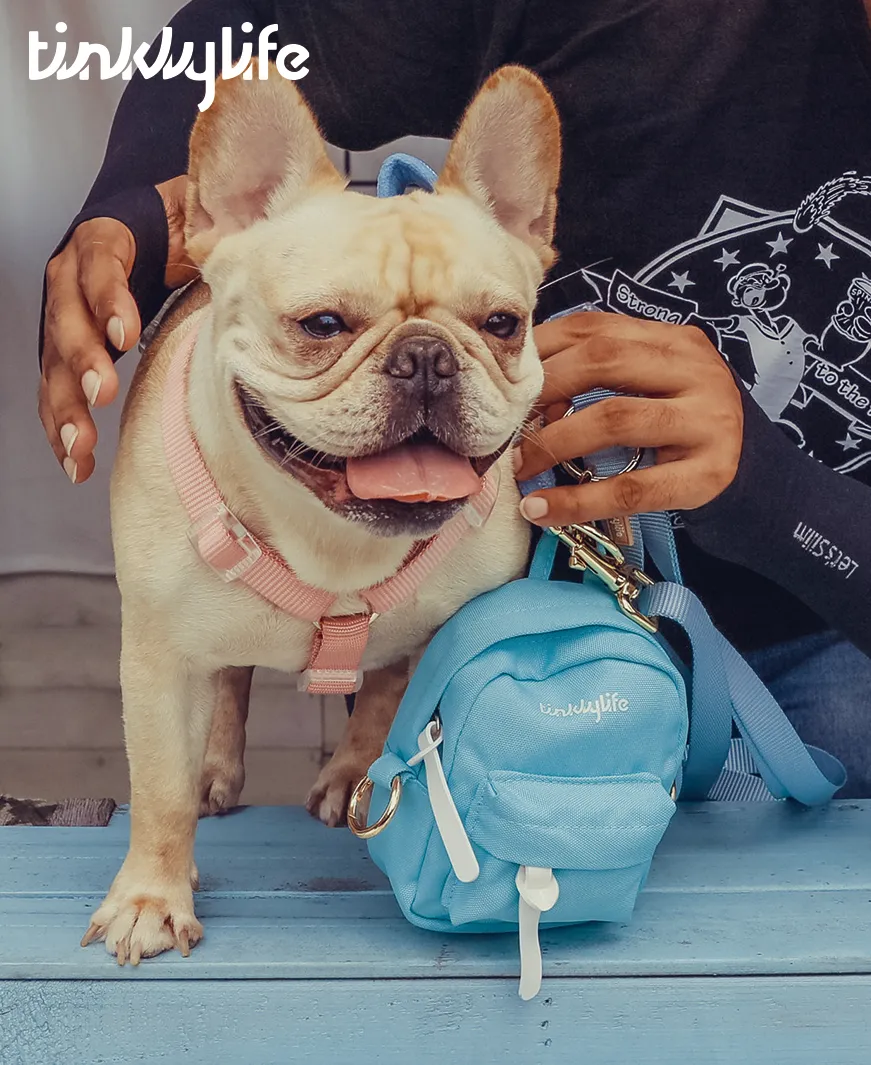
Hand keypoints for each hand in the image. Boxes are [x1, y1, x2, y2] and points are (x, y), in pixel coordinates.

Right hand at [38, 175, 192, 483]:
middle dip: (83, 360)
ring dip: (66, 409)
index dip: (109, 298)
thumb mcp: (194, 213)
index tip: (126, 332)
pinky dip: (62, 429)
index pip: (100, 265)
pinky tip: (75, 462)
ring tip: (82, 448)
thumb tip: (249, 232)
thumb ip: (210, 222)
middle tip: (103, 393)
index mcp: (102, 240)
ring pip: (54, 365)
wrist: (146, 224)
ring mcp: (63, 317)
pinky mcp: (64, 352)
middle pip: (67, 320)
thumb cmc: (176, 223)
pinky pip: (55, 392)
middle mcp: (70, 278)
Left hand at [514, 312, 743, 525]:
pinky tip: (542, 510)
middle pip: (603, 361)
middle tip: (507, 425)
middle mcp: (695, 370)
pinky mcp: (708, 473)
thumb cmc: (680, 423)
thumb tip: (525, 390)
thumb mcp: (648, 384)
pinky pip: (632, 487)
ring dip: (555, 443)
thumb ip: (600, 372)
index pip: (596, 328)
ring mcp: (707, 420)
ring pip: (615, 418)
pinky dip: (578, 501)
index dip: (543, 352)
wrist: (751, 469)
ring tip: (520, 467)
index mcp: (674, 340)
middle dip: (544, 391)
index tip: (506, 382)